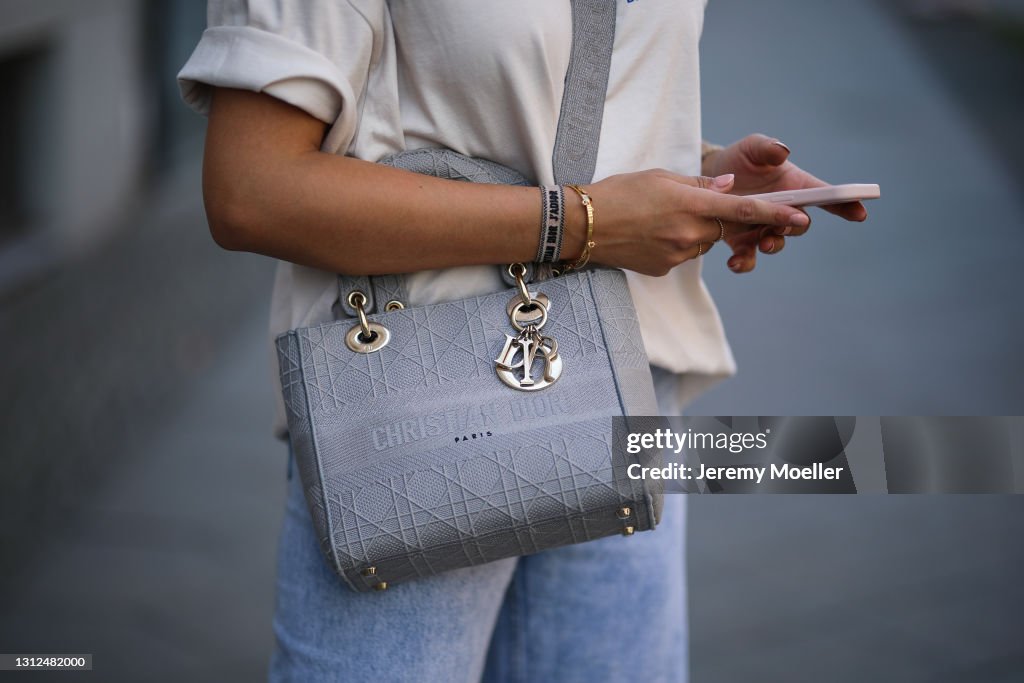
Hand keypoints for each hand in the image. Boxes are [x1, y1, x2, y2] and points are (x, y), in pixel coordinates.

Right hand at [574, 169, 810, 276]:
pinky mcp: (664, 269)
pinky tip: (649, 233)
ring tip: (658, 218)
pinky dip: (675, 243)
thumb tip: (728, 188)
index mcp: (691, 204)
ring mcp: (677, 255)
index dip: (775, 214)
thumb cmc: (618, 193)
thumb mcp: (660, 177)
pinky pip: (683, 254)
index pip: (743, 210)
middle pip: (722, 228)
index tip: (800, 216)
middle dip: (716, 218)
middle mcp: (689, 233)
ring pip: (702, 242)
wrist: (582, 225)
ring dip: (693, 230)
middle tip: (686, 204)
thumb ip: (699, 184)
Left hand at [703, 134, 867, 272]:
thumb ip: (767, 148)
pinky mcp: (741, 241)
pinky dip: (744, 262)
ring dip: (774, 245)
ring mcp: (762, 228)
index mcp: (795, 187)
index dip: (845, 204)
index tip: (860, 212)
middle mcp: (783, 211)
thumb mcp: (752, 148)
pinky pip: (747, 257)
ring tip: (763, 244)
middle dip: (796, 227)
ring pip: (777, 243)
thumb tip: (782, 151)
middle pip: (799, 224)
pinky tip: (734, 263)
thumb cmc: (739, 159)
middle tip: (785, 226)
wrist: (709, 176)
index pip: (825, 196)